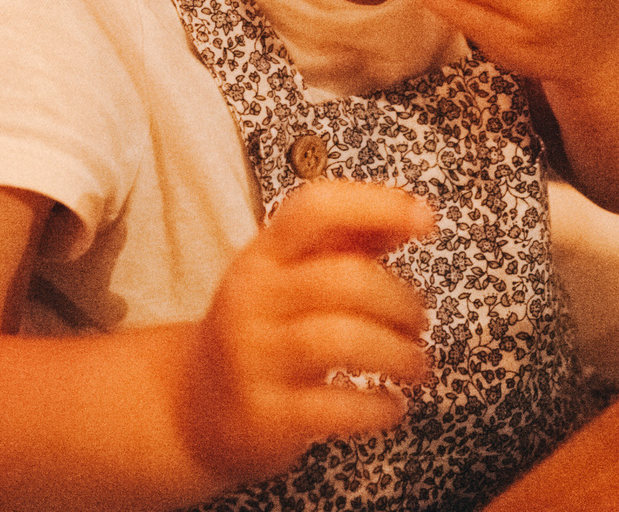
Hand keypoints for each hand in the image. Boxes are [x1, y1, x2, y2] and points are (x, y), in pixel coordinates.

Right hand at [178, 180, 434, 487]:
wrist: (193, 409)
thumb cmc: (261, 332)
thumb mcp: (289, 277)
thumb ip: (349, 242)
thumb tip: (413, 212)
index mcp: (263, 255)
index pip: (314, 209)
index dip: (375, 204)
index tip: (425, 218)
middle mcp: (253, 298)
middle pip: (343, 279)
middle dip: (401, 302)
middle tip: (418, 323)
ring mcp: (254, 357)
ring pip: (341, 340)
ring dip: (397, 354)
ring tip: (415, 365)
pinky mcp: (264, 414)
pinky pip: (333, 406)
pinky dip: (376, 407)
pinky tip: (391, 407)